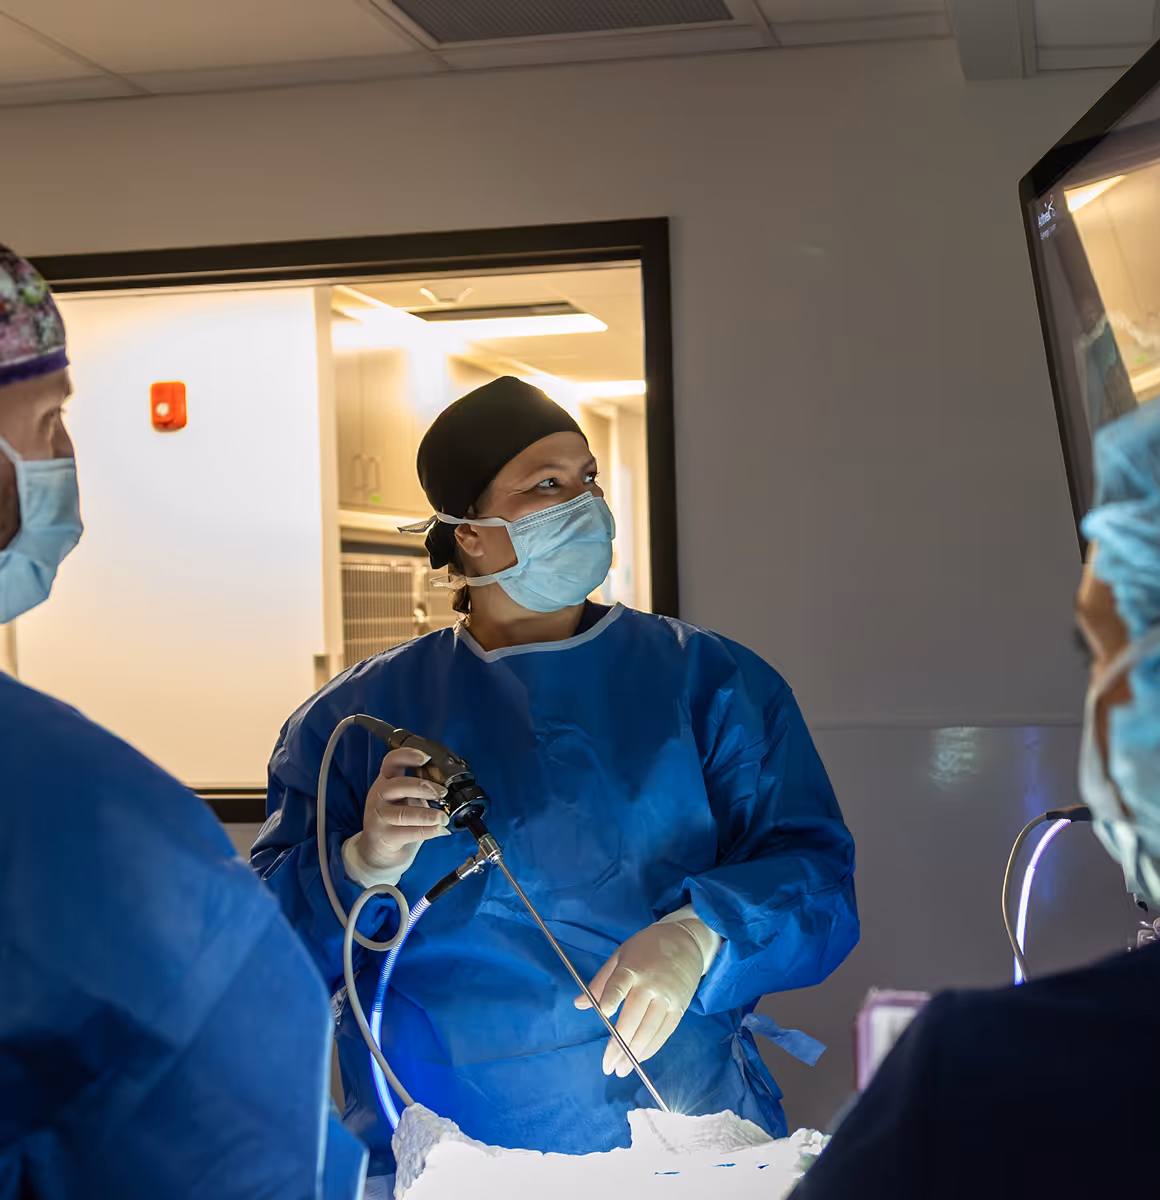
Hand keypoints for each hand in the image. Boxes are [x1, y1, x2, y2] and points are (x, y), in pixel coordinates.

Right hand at [357, 747, 449, 875]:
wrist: (378, 854)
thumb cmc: (396, 823)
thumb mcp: (405, 800)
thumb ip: (420, 791)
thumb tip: (449, 787)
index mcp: (386, 782)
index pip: (391, 761)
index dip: (408, 756)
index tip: (427, 758)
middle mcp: (379, 797)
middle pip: (398, 785)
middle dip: (424, 787)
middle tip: (442, 793)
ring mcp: (379, 818)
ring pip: (404, 813)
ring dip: (429, 815)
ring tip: (444, 817)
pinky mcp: (384, 838)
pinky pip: (408, 833)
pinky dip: (428, 831)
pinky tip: (439, 830)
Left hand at [574, 918, 713, 1075]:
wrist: (685, 942)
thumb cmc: (646, 948)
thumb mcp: (620, 955)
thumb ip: (600, 982)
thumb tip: (578, 1004)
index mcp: (632, 967)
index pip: (620, 983)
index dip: (612, 997)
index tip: (604, 1012)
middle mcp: (651, 984)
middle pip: (634, 1017)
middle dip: (620, 1044)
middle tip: (607, 1066)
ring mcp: (667, 997)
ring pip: (650, 1029)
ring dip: (634, 1053)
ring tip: (621, 1069)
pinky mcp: (680, 1007)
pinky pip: (665, 1032)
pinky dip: (652, 1048)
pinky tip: (639, 1059)